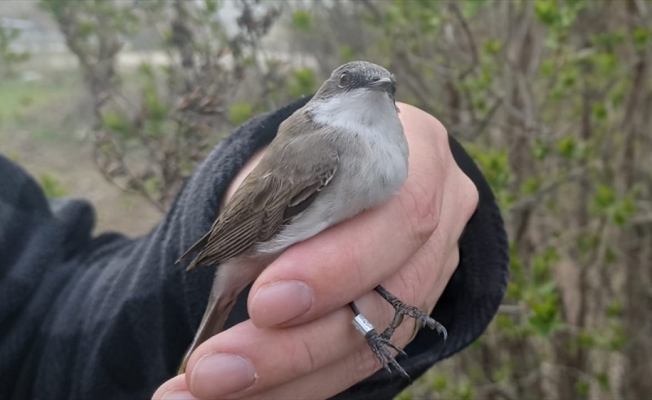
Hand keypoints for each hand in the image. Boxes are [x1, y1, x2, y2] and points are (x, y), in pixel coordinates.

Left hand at [153, 103, 478, 399]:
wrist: (346, 171)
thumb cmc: (312, 156)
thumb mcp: (289, 158)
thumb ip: (275, 205)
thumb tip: (238, 277)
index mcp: (418, 153)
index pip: (400, 214)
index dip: (338, 266)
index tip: (264, 302)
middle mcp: (441, 216)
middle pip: (389, 296)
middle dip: (298, 342)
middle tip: (214, 370)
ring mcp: (433, 270)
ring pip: (373, 344)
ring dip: (287, 377)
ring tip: (207, 391)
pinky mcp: (409, 312)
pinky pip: (359, 360)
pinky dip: (298, 383)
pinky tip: (248, 394)